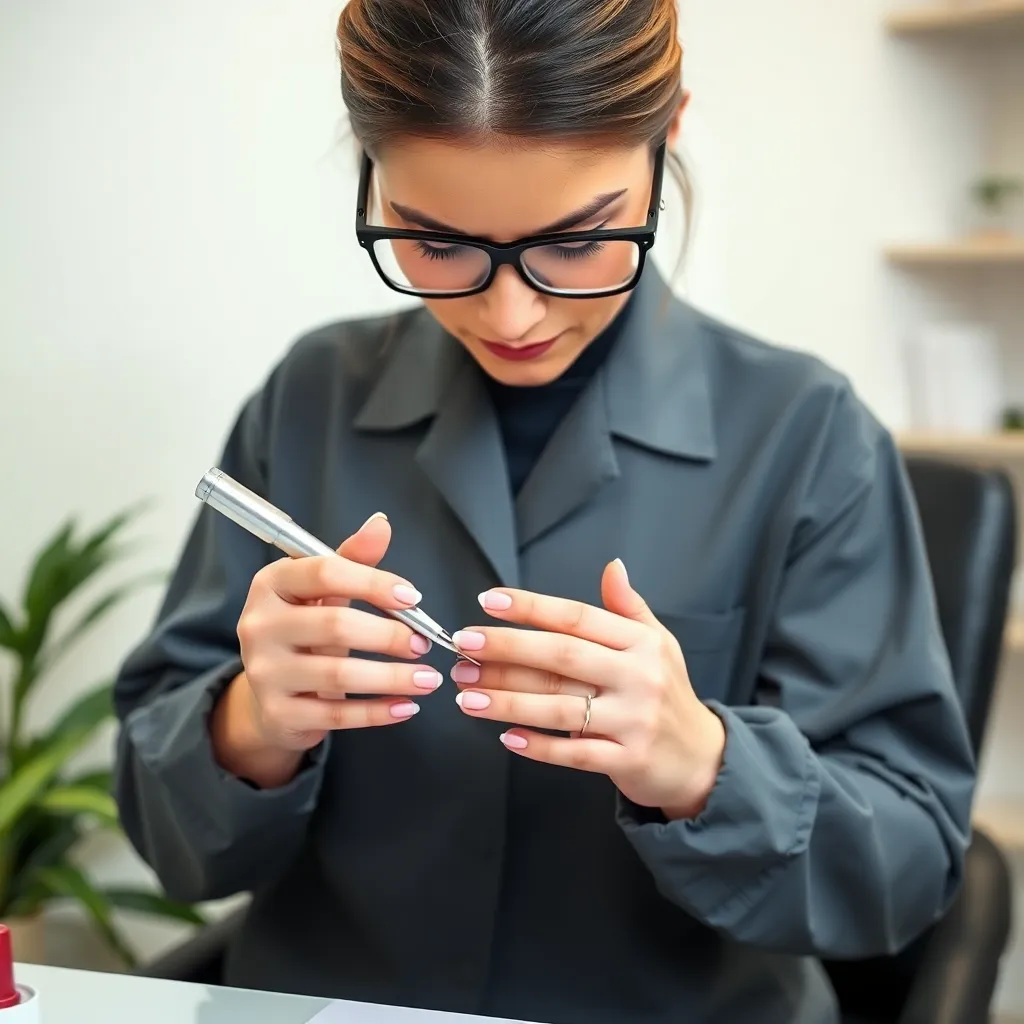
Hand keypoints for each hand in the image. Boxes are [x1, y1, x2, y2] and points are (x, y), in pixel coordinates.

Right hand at [219, 512, 441, 765]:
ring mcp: (264, 672)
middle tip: (424, 644)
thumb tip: (381, 523)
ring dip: (393, 678)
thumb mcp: (323, 591)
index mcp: (271, 584)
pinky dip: (377, 712)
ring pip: (338, 675)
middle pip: (335, 625)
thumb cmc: (305, 631)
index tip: (413, 598)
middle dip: (389, 635)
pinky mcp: (278, 714)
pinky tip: (406, 706)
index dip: (374, 582)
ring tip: (429, 678)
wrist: (268, 695)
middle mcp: (259, 625)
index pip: (325, 572)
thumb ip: (353, 559)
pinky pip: (336, 715)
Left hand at [450, 559, 725, 820]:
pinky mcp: (627, 760)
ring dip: (507, 699)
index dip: (531, 608)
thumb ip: (628, 607)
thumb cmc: (667, 693)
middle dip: (507, 649)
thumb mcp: (658, 643)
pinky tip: (505, 736)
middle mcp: (638, 677)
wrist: (702, 759)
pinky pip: (573, 753)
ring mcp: (633, 721)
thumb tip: (612, 567)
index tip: (489, 601)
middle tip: (464, 645)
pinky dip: (537, 746)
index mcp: (640, 643)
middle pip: (562, 657)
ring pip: (559, 707)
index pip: (577, 617)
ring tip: (466, 693)